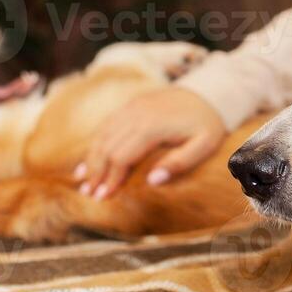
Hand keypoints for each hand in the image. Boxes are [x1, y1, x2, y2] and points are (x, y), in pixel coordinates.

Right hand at [75, 87, 226, 197]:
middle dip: (96, 172)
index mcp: (152, 127)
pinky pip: (106, 126)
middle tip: (89, 195)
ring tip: (83, 182)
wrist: (208, 93)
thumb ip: (179, 163)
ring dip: (91, 160)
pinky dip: (95, 144)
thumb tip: (152, 181)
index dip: (111, 178)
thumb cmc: (207, 124)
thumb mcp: (204, 146)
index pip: (122, 156)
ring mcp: (131, 108)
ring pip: (102, 136)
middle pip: (107, 147)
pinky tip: (88, 161)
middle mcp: (136, 115)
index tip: (103, 198)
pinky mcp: (130, 106)